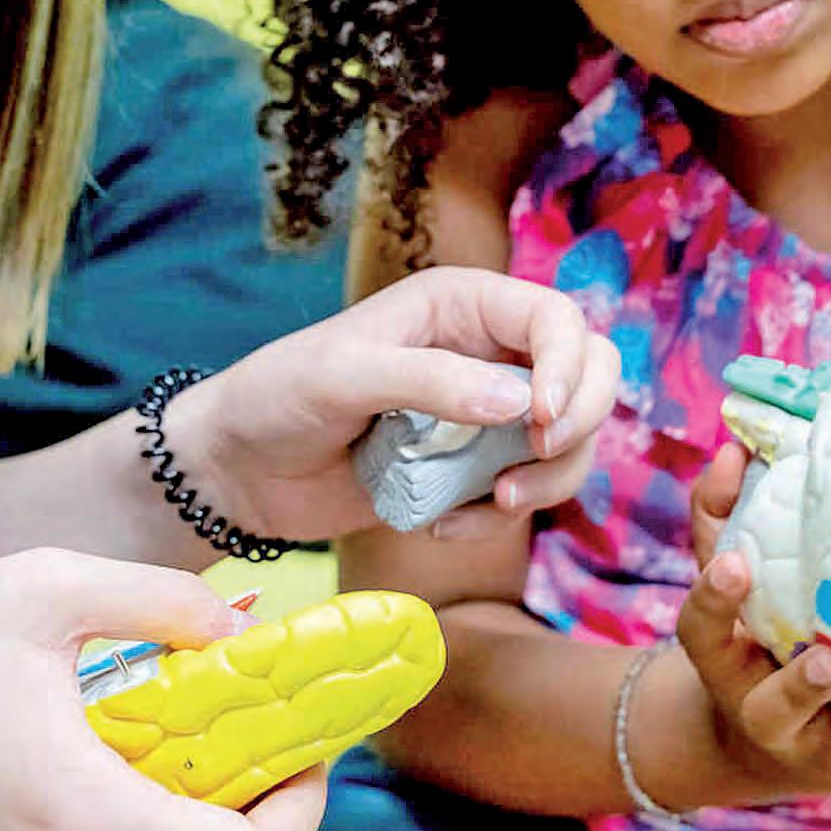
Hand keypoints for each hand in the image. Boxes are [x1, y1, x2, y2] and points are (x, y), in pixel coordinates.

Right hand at [0, 549, 324, 830]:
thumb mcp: (46, 586)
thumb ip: (161, 599)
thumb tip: (240, 622)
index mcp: (76, 811)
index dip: (295, 812)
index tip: (311, 752)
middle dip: (261, 813)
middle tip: (279, 744)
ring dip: (206, 813)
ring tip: (218, 738)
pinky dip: (150, 812)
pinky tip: (149, 749)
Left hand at [173, 267, 619, 541]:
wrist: (238, 471)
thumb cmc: (279, 398)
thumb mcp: (344, 377)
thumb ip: (429, 381)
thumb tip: (519, 403)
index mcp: (463, 305)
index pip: (557, 319)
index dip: (568, 367)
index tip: (540, 420)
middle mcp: (488, 351)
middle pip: (591, 371)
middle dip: (580, 419)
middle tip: (536, 456)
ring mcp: (487, 413)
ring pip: (572, 437)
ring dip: (552, 477)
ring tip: (495, 505)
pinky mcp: (475, 468)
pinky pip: (529, 488)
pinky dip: (506, 514)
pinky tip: (446, 524)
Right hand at [676, 447, 830, 801]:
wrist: (765, 739)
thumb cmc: (751, 636)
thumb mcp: (730, 582)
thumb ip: (724, 516)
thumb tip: (737, 448)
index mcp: (726, 662)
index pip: (703, 631)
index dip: (715, 598)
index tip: (735, 565)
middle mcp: (769, 714)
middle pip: (778, 706)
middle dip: (804, 686)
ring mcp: (826, 748)